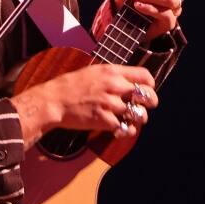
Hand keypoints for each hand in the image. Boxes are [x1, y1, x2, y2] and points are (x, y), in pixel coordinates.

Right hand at [9, 64, 157, 144]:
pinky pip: (126, 128)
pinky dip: (126, 131)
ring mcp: (110, 103)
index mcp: (112, 72)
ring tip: (131, 119)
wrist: (53, 100)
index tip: (147, 90)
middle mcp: (114, 86)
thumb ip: (112, 76)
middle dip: (151, 103)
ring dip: (139, 119)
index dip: (150, 85)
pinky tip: (120, 129)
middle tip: (146, 107)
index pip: (144, 76)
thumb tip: (128, 81)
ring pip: (139, 113)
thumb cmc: (70, 86)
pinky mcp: (104, 120)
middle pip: (147, 95)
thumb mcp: (93, 72)